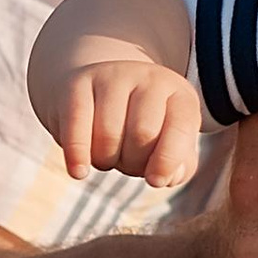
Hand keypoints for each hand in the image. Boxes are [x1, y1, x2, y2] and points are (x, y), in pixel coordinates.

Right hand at [52, 56, 202, 189]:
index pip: (180, 128)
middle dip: (133, 163)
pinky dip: (78, 155)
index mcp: (179, 94)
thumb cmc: (139, 127)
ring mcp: (112, 76)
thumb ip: (180, 166)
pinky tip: (79, 172)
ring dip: (105, 161)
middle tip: (126, 161)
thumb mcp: (168, 142)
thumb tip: (167, 176)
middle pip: (143, 134)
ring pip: (109, 135)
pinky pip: (77, 125)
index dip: (168, 161)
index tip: (155, 181)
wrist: (97, 91)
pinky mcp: (77, 83)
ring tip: (107, 154)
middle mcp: (149, 78)